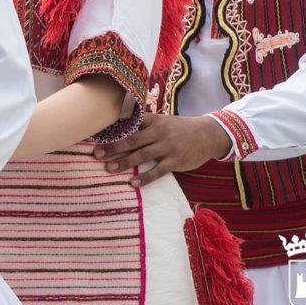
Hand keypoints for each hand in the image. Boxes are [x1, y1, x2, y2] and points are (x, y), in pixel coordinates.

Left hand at [92, 113, 231, 185]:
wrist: (208, 134)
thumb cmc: (181, 128)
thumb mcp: (163, 120)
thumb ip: (145, 123)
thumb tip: (121, 124)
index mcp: (154, 121)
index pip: (131, 123)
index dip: (114, 129)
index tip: (97, 135)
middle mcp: (159, 133)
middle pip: (132, 140)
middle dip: (113, 147)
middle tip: (97, 154)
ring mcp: (167, 147)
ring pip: (142, 155)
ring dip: (124, 163)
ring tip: (109, 169)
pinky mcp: (176, 161)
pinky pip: (157, 171)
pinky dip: (144, 178)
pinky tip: (133, 183)